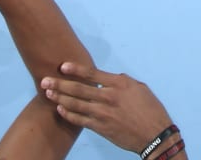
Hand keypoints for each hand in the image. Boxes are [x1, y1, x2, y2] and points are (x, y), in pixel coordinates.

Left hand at [40, 61, 173, 151]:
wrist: (155, 135)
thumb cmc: (150, 109)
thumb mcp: (139, 88)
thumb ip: (122, 81)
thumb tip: (109, 78)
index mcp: (119, 84)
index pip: (91, 73)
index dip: (74, 69)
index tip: (61, 66)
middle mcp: (109, 97)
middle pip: (79, 88)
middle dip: (59, 83)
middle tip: (44, 80)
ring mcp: (104, 113)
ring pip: (76, 104)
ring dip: (60, 97)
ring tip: (48, 93)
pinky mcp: (102, 127)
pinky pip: (80, 120)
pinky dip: (69, 114)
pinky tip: (60, 109)